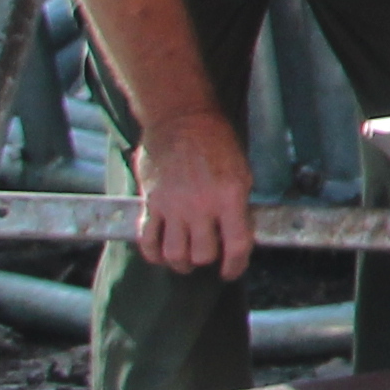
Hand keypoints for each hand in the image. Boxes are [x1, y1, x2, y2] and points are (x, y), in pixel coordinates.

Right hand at [133, 109, 257, 278]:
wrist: (182, 118)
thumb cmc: (216, 141)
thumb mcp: (241, 171)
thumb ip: (237, 205)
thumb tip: (236, 235)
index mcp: (231, 196)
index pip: (236, 246)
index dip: (235, 266)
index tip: (231, 271)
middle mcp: (202, 205)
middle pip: (203, 254)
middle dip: (207, 261)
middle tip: (207, 257)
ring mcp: (174, 205)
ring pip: (175, 253)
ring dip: (180, 262)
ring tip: (184, 260)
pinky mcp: (151, 202)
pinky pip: (148, 240)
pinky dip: (154, 254)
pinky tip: (161, 254)